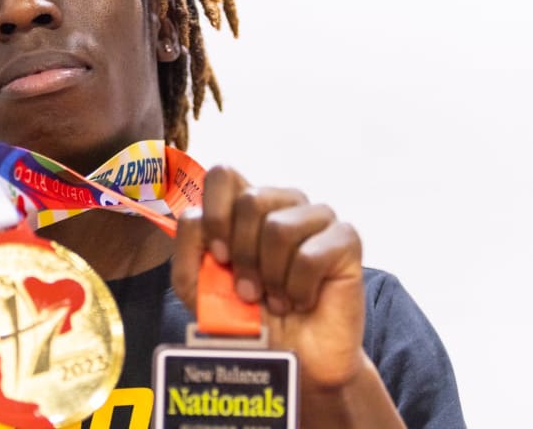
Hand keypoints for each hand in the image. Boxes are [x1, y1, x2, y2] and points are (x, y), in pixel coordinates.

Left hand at [171, 166, 363, 389]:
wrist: (289, 358)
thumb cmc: (244, 317)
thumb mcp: (195, 285)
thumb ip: (187, 245)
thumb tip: (196, 214)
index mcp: (245, 206)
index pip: (224, 175)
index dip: (216, 214)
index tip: (219, 256)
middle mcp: (282, 204)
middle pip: (250, 200)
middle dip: (243, 255)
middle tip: (249, 290)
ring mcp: (316, 218)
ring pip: (279, 226)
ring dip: (271, 275)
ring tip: (276, 298)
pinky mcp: (345, 240)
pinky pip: (311, 254)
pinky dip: (298, 288)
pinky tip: (301, 301)